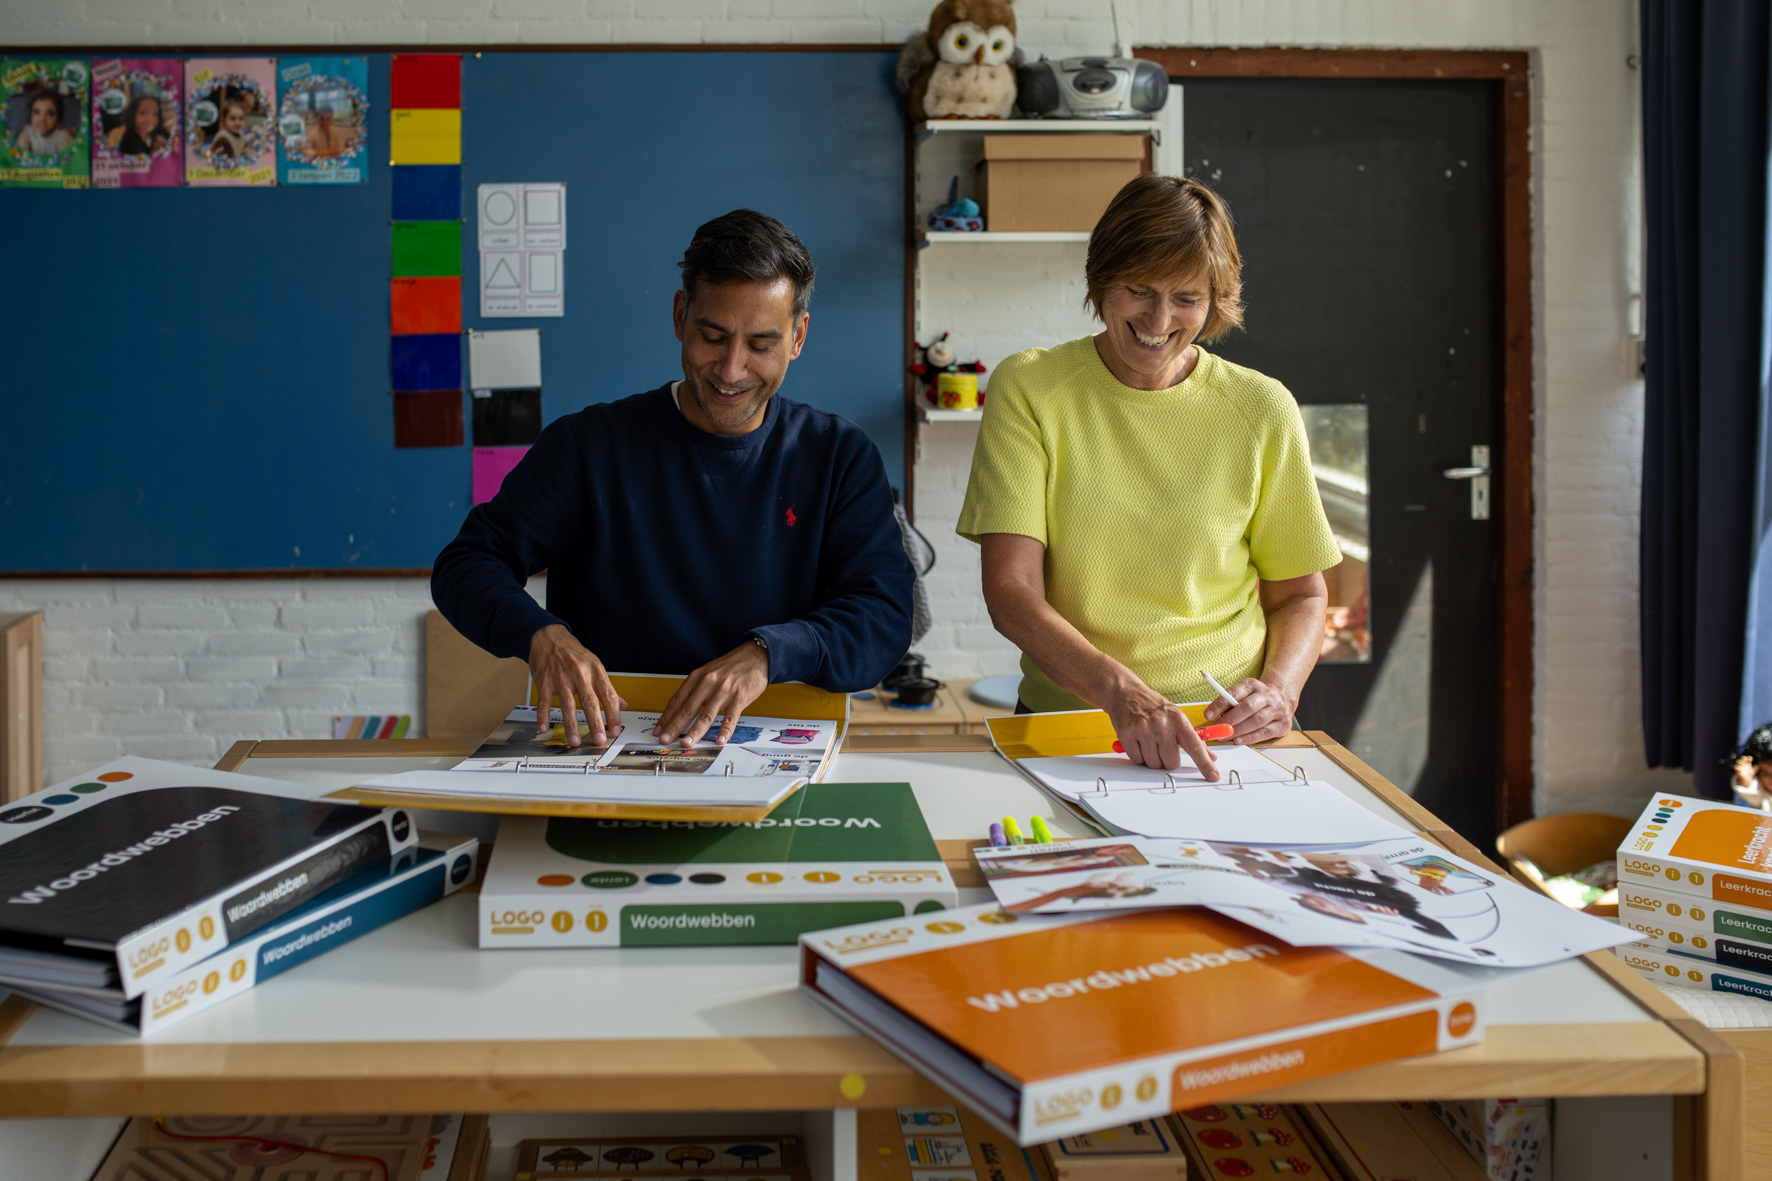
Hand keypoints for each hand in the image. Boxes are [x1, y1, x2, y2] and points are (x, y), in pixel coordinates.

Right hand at [527, 624, 624, 746]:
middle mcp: (579, 673)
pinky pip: (544, 701)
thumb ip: (607, 687)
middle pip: (590, 702)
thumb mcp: (594, 664)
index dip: (614, 714)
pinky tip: (544, 728)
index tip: (616, 729)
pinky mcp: (544, 681)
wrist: (548, 637)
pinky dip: (543, 716)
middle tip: (599, 739)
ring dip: (571, 725)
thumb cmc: (572, 652)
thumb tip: (622, 704)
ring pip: (567, 705)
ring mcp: (561, 677)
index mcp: (595, 670)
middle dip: (595, 723)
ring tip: (575, 740)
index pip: (608, 695)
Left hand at [654, 640, 770, 746]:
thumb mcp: (708, 673)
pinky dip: (724, 730)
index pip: (677, 700)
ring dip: (695, 731)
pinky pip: (730, 717)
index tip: (659, 730)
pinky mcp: (739, 697)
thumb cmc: (731, 667)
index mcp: (697, 677)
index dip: (666, 717)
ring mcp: (724, 690)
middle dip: (674, 726)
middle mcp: (708, 683)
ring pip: (706, 715)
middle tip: (665, 740)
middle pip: (688, 709)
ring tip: (687, 743)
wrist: (755, 656)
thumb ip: (695, 690)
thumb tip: (681, 711)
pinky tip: (719, 740)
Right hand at [1103, 677, 1217, 779]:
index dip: (1205, 764)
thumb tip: (1210, 756)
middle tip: (1162, 746)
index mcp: (1178, 720)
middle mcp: (1162, 724)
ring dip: (1152, 758)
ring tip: (1148, 741)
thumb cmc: (1152, 706)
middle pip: (1171, 762)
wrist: (1125, 693)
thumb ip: (1193, 738)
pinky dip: (1138, 755)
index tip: (1213, 776)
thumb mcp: (1176, 716)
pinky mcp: (1127, 734)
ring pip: (1153, 763)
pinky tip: (1138, 741)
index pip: (1195, 747)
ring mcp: (1143, 729)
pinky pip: (1137, 759)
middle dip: (1167, 760)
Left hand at [1204, 676, 1296, 744]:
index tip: (1208, 715)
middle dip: (1229, 720)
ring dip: (1238, 731)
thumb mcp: (1243, 694)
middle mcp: (1267, 695)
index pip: (1234, 693)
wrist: (1282, 699)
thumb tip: (1213, 716)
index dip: (1220, 705)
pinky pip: (1264, 733)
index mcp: (1253, 685)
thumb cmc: (1256, 699)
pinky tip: (1238, 740)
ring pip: (1256, 721)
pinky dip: (1249, 738)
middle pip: (1247, 707)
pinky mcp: (1283, 724)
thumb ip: (1229, 703)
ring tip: (1225, 736)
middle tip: (1217, 729)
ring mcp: (1278, 709)